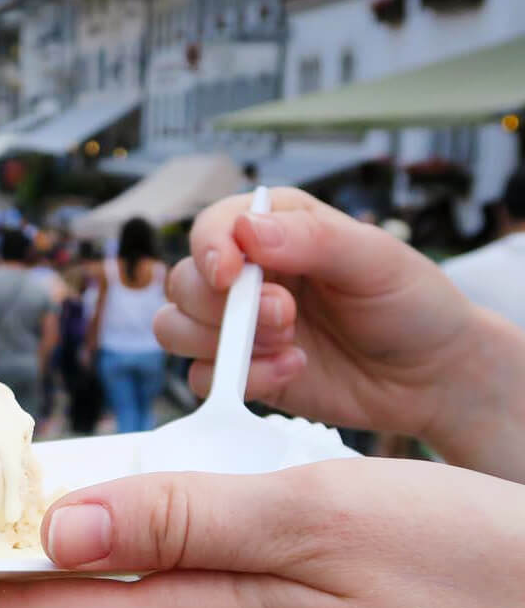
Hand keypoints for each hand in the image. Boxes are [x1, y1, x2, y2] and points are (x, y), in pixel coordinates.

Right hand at [154, 187, 498, 460]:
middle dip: (225, 307)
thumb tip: (246, 230)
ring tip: (289, 346)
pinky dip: (242, 380)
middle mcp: (246, 276)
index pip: (211, 228)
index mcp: (273, 230)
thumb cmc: (411, 305)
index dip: (209, 250)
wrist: (432, 376)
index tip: (231, 275)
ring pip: (175, 329)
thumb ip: (312, 238)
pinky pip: (201, 378)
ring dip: (224, 343)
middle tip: (286, 316)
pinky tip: (293, 371)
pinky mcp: (241, 373)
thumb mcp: (377, 257)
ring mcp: (238, 328)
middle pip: (182, 283)